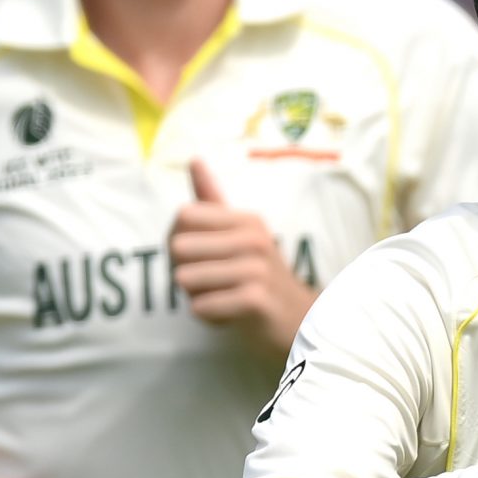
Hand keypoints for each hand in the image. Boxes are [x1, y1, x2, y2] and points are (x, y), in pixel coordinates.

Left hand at [169, 160, 316, 354]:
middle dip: (183, 270)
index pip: (183, 216)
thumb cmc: (259, 274)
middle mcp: (254, 239)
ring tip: (220, 297)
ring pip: (186, 279)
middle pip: (178, 248)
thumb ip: (213, 199)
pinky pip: (201, 306)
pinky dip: (207, 315)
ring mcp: (256, 269)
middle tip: (209, 282)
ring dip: (195, 295)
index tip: (197, 255)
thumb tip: (194, 158)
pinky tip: (228, 315)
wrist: (299, 320)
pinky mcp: (255, 300)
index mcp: (247, 220)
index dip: (178, 238)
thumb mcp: (241, 232)